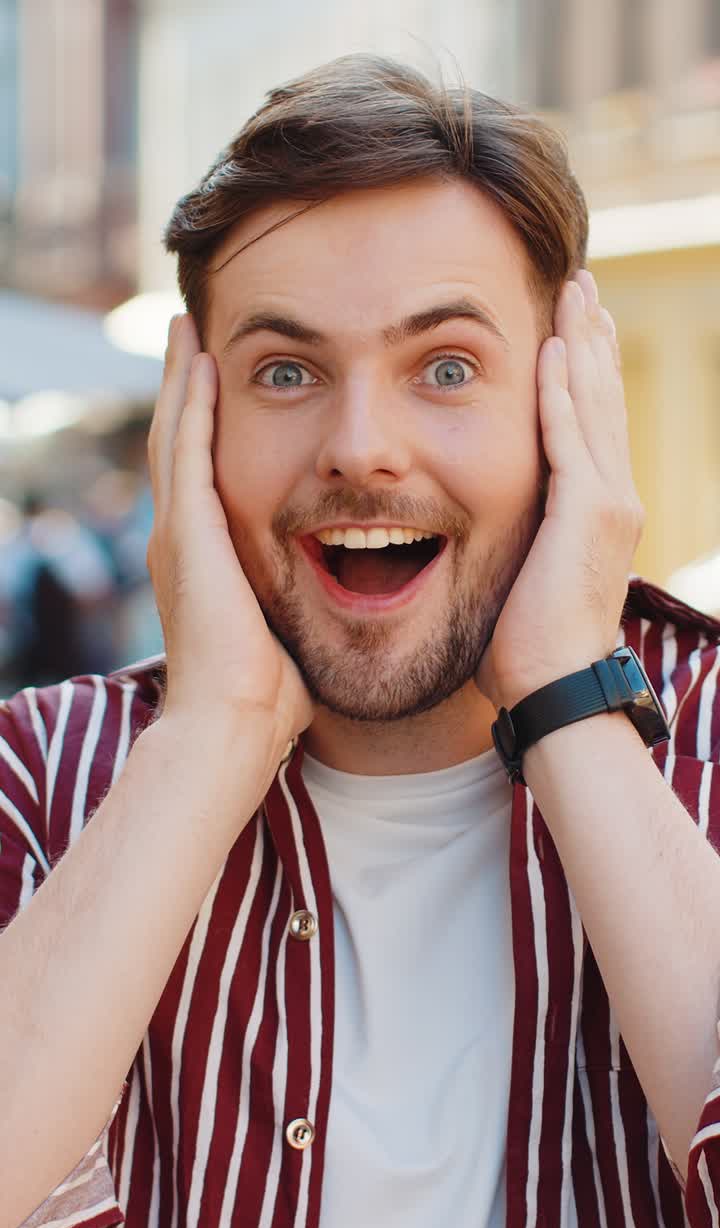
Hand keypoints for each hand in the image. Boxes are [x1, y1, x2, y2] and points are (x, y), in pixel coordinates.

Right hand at [146, 314, 313, 757]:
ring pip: (174, 434)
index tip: (218, 389)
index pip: (201, 477)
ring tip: (187, 330)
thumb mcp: (285, 632)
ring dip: (182, 381)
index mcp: (203, 561)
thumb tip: (344, 606)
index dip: (205, 430)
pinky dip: (190, 404)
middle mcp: (180, 539)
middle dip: (184, 390)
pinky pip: (187, 450)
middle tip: (190, 338)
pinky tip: (199, 362)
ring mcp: (177, 533)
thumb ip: (299, 607)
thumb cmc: (267, 697)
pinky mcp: (188, 532)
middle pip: (178, 443)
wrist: (234, 725)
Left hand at [474, 270, 643, 709]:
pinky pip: (571, 437)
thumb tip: (494, 536)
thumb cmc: (530, 650)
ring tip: (577, 294)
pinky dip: (563, 391)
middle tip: (582, 287)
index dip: (585, 373)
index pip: (593, 425)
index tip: (573, 329)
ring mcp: (607, 503)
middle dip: (591, 340)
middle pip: (602, 400)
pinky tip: (553, 348)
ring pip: (594, 405)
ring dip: (582, 345)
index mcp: (598, 512)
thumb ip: (524, 542)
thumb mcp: (529, 580)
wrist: (555, 688)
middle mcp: (614, 497)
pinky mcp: (586, 513)